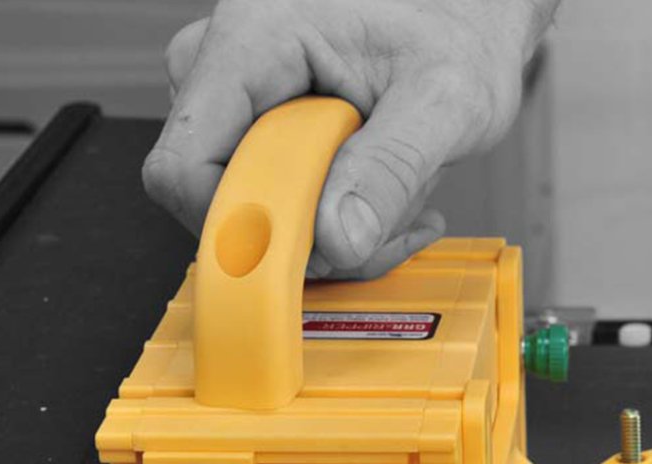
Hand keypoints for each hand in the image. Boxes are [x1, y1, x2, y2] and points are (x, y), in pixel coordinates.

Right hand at [144, 0, 557, 277]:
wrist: (467, 10)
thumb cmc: (459, 23)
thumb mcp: (447, 99)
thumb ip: (391, 171)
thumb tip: (337, 241)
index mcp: (256, 36)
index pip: (184, 165)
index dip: (234, 229)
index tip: (302, 252)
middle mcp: (231, 61)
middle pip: (217, 196)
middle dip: (302, 234)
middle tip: (378, 219)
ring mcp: (242, 96)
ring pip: (252, 210)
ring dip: (329, 231)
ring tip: (393, 190)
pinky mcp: (262, 126)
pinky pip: (277, 203)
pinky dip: (334, 224)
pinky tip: (380, 198)